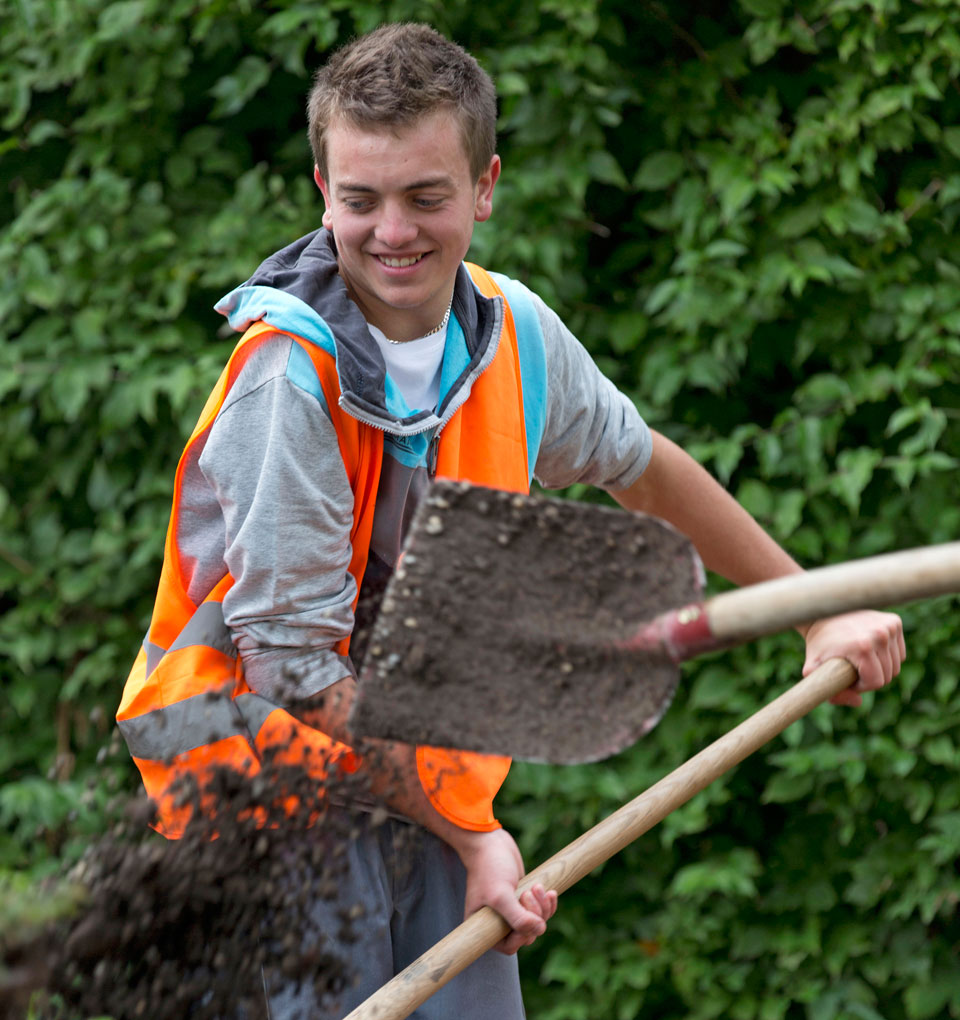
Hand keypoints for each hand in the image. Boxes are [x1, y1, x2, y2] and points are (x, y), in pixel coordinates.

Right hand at [455, 827, 557, 954]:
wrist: (490, 842)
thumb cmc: (489, 868)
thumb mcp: (500, 895)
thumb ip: (518, 917)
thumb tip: (540, 930)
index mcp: (484, 926)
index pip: (509, 946)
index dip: (522, 936)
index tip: (526, 917)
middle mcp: (498, 921)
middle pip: (526, 933)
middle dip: (534, 915)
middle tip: (528, 893)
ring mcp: (511, 910)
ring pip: (536, 921)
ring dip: (542, 907)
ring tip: (536, 886)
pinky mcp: (522, 898)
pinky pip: (541, 910)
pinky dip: (547, 902)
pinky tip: (550, 891)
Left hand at [801, 610, 905, 705]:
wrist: (822, 615)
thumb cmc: (818, 644)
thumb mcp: (813, 669)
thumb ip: (829, 690)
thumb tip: (858, 702)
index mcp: (863, 646)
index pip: (876, 682)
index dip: (862, 686)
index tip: (848, 678)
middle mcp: (880, 634)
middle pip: (888, 674)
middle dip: (870, 677)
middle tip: (852, 668)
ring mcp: (889, 626)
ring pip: (896, 664)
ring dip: (879, 667)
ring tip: (859, 658)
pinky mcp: (894, 621)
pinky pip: (899, 651)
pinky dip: (887, 655)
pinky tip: (869, 648)